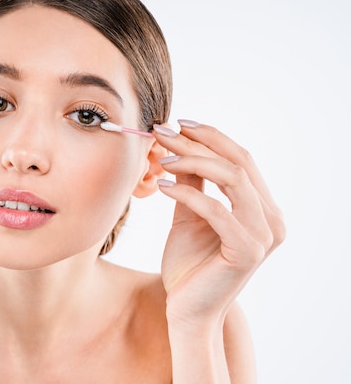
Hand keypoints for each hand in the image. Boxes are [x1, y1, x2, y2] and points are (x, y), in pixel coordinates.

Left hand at [152, 119, 284, 324]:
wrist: (188, 309)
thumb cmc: (190, 264)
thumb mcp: (189, 215)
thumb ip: (192, 182)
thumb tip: (179, 144)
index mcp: (262, 208)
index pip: (241, 159)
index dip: (210, 137)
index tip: (177, 123)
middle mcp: (272, 219)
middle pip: (239, 162)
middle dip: (199, 142)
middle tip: (163, 131)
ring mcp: (264, 235)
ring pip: (233, 179)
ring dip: (193, 162)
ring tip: (161, 158)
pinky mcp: (247, 250)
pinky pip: (216, 209)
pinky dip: (187, 192)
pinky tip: (161, 185)